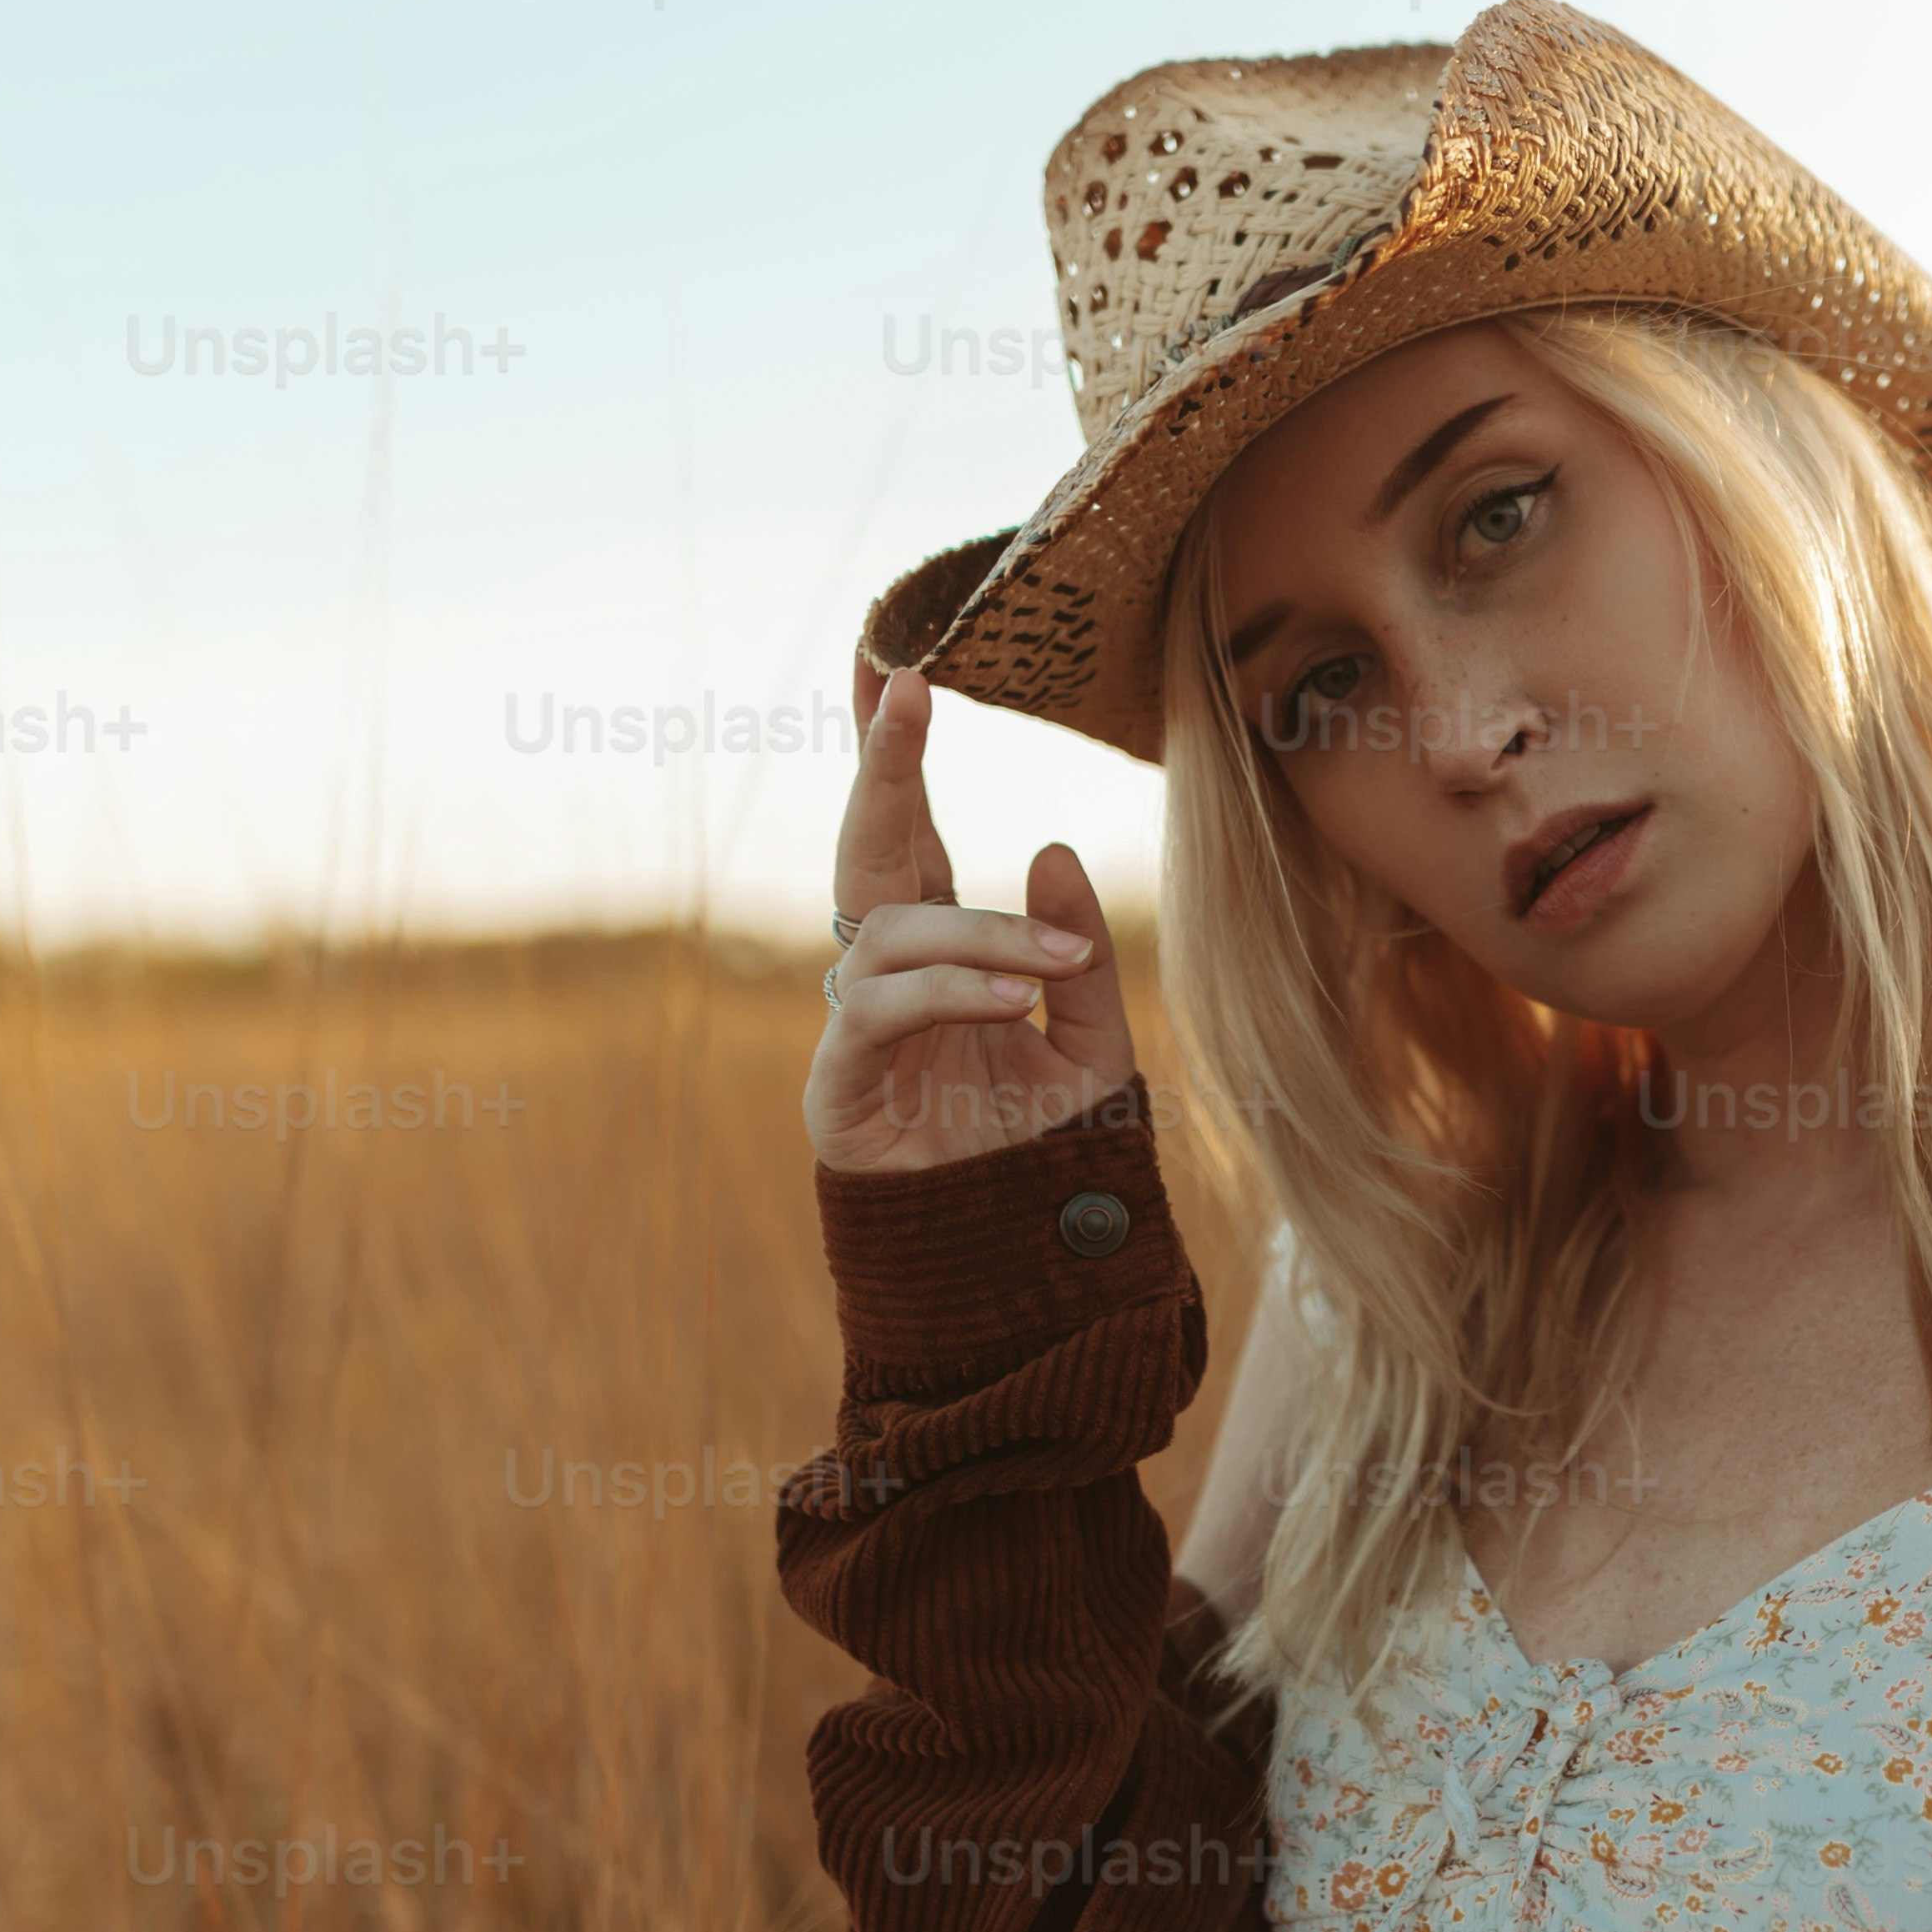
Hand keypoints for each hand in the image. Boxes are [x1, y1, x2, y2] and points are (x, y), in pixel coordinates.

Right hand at [805, 653, 1141, 1173]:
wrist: (1025, 1268)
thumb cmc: (1049, 1157)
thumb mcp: (1094, 1043)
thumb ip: (1077, 952)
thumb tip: (1046, 846)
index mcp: (942, 949)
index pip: (910, 834)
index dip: (893, 754)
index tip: (891, 662)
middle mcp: (889, 975)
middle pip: (867, 850)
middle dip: (882, 767)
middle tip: (906, 689)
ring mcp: (855, 1027)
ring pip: (888, 932)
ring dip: (977, 933)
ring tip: (1048, 966)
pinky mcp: (837, 1089)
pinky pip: (878, 1012)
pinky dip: (945, 993)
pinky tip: (1006, 1000)